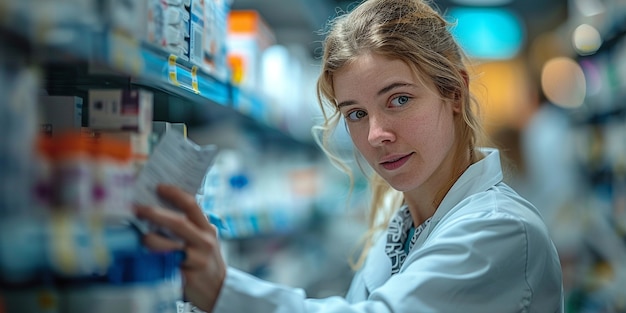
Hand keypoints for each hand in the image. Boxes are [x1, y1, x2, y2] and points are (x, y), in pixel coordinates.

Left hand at [134, 184, 225, 311]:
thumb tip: (160, 207)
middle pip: (179, 223)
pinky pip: (166, 265)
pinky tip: (145, 256)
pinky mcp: (188, 276)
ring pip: (169, 246)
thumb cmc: (204, 260)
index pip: (192, 205)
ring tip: (140, 236)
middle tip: (137, 208)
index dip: (175, 194)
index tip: (158, 187)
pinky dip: (154, 259)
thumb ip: (190, 226)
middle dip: (155, 214)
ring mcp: (197, 260)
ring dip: (150, 239)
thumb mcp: (204, 240)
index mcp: (207, 229)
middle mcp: (204, 242)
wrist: (218, 289)